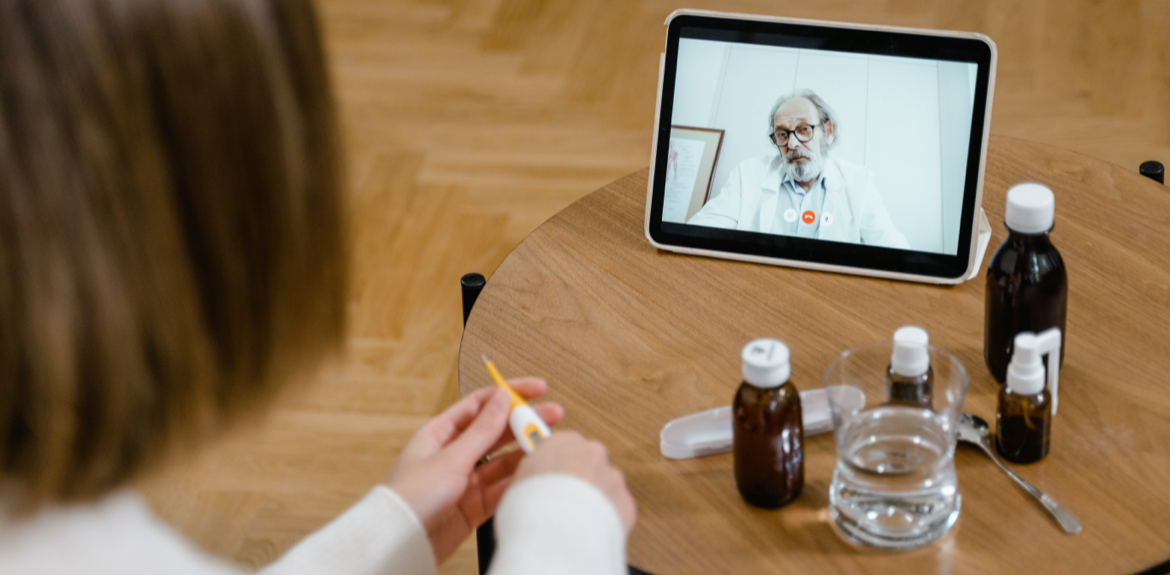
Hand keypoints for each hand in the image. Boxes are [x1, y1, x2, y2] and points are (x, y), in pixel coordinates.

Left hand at [386, 380, 563, 563]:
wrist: (401, 542)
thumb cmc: (411, 496)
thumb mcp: (450, 457)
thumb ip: (481, 430)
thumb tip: (502, 399)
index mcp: (440, 434)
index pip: (480, 404)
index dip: (509, 393)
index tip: (537, 388)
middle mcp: (453, 454)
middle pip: (495, 431)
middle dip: (524, 422)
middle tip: (553, 415)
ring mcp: (464, 480)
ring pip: (502, 461)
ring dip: (525, 452)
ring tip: (549, 445)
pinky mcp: (472, 505)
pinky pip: (500, 489)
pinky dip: (517, 481)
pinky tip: (534, 473)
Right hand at [513, 431, 636, 534]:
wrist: (559, 535)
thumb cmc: (532, 508)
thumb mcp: (517, 483)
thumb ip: (532, 473)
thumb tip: (534, 480)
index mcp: (562, 442)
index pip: (562, 443)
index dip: (556, 462)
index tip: (551, 474)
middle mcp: (591, 453)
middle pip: (588, 461)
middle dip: (579, 479)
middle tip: (562, 502)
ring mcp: (612, 477)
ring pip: (604, 485)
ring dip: (594, 499)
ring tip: (575, 522)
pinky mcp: (626, 502)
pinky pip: (616, 508)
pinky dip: (607, 518)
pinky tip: (590, 531)